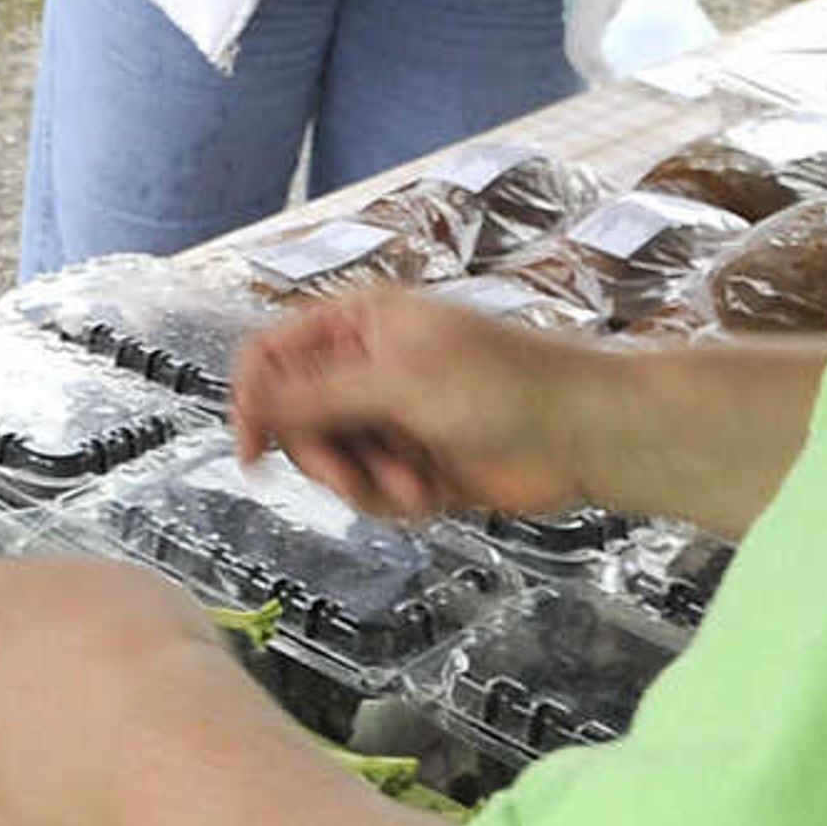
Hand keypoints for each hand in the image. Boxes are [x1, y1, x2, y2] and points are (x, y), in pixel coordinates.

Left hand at [0, 558, 273, 825]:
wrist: (160, 750)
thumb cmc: (155, 660)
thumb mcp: (125, 587)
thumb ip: (74, 606)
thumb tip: (88, 627)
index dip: (25, 634)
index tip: (58, 652)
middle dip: (4, 694)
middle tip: (69, 709)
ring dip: (11, 757)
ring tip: (82, 765)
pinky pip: (2, 813)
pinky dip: (35, 815)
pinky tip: (87, 807)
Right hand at [229, 287, 603, 521]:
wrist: (580, 434)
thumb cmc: (503, 383)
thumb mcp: (396, 382)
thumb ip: (314, 394)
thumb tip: (247, 397)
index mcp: (355, 325)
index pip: (270, 356)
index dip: (253, 402)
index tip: (253, 452)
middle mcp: (364, 370)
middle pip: (295, 422)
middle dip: (325, 457)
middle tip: (354, 473)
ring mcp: (388, 418)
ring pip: (331, 465)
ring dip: (367, 485)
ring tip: (415, 485)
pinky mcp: (411, 463)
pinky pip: (369, 494)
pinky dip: (396, 500)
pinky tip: (434, 492)